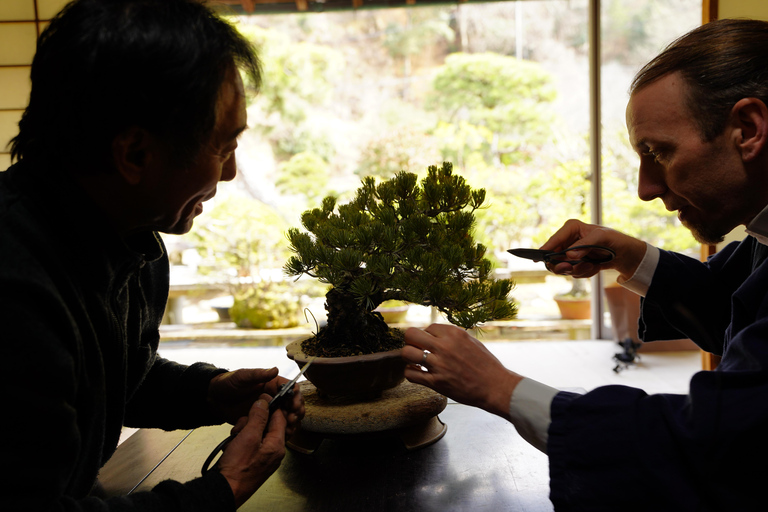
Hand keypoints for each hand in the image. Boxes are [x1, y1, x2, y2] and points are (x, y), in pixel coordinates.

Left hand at [207, 368, 304, 436]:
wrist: (215, 399)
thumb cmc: (228, 384)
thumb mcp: (242, 377)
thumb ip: (258, 374)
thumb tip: (274, 370)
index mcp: (272, 384)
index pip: (291, 388)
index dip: (296, 397)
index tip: (294, 405)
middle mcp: (274, 396)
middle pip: (293, 404)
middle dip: (296, 411)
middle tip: (292, 419)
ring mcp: (270, 410)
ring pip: (288, 416)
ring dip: (292, 422)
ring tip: (288, 429)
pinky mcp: (264, 421)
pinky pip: (277, 427)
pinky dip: (283, 431)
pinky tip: (283, 435)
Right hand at [217, 395, 286, 507]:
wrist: (224, 491)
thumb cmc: (237, 468)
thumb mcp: (248, 436)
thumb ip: (258, 417)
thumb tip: (265, 402)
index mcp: (277, 445)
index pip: (279, 418)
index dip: (270, 406)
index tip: (261, 399)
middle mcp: (273, 451)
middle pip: (265, 425)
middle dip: (250, 423)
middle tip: (240, 429)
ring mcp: (263, 457)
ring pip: (254, 434)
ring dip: (242, 433)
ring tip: (233, 441)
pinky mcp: (253, 461)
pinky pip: (248, 444)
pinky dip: (239, 443)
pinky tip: (231, 448)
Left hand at [400, 324, 521, 419]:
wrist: (495, 387)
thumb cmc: (486, 365)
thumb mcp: (471, 341)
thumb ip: (453, 336)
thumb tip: (436, 333)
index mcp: (454, 334)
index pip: (428, 327)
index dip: (428, 335)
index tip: (431, 342)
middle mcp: (444, 347)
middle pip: (411, 334)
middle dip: (411, 340)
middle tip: (416, 347)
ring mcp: (438, 365)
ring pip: (407, 353)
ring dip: (408, 355)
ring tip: (415, 359)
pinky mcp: (436, 382)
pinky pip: (411, 374)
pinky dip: (410, 372)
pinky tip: (416, 372)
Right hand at [540, 219, 646, 279]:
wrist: (624, 254)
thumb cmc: (614, 240)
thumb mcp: (602, 238)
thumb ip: (585, 245)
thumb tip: (569, 255)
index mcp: (571, 228)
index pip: (555, 239)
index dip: (546, 249)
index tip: (538, 258)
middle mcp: (568, 240)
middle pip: (553, 256)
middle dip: (563, 264)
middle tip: (568, 268)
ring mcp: (570, 253)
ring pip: (563, 267)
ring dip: (577, 269)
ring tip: (591, 265)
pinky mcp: (575, 263)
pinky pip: (573, 273)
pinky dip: (584, 272)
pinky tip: (594, 267)